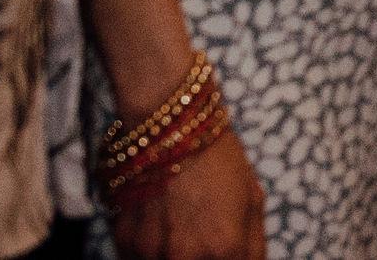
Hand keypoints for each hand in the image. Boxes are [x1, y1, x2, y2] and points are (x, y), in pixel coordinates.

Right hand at [111, 128, 264, 259]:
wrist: (169, 129)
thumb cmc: (219, 160)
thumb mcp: (252, 200)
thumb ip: (253, 246)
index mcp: (224, 248)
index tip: (227, 252)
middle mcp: (183, 259)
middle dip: (204, 259)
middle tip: (203, 236)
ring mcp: (149, 254)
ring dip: (175, 257)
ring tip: (182, 229)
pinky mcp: (123, 244)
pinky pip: (140, 259)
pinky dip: (152, 251)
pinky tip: (161, 225)